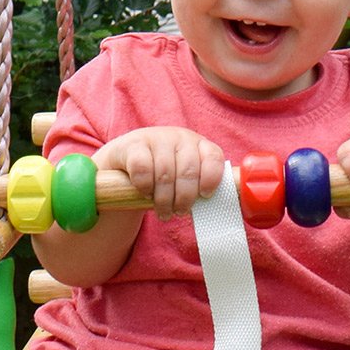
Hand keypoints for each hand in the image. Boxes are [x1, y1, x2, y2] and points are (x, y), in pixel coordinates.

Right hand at [92, 127, 225, 219]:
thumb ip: (204, 186)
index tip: (204, 196)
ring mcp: (157, 137)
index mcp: (199, 144)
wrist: (125, 161)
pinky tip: (145, 193)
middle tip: (178, 212)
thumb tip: (224, 204)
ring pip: (165, 174)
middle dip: (184, 198)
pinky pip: (142, 169)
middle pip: (189, 171)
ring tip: (163, 211)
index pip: (214, 158)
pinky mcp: (133, 144)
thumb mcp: (186, 177)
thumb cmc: (164, 175)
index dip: (211, 180)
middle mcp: (180, 137)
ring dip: (164, 200)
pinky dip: (145, 187)